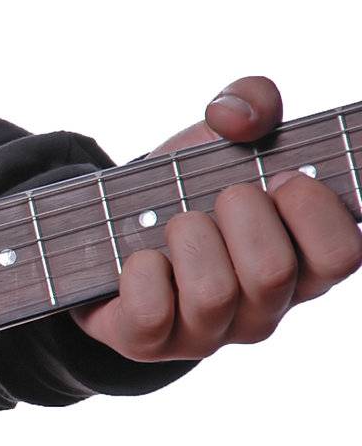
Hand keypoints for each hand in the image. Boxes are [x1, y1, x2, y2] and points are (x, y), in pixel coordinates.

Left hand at [73, 76, 361, 360]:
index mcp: (304, 262)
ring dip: (188, 238)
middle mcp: (266, 307)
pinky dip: (141, 271)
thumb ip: (250, 102)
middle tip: (221, 197)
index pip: (343, 255)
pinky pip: (152, 312)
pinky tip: (141, 258)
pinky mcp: (151, 344)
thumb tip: (241, 118)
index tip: (281, 178)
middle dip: (240, 214)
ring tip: (177, 223)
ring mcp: (210, 332)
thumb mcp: (219, 137)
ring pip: (215, 294)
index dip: (313, 209)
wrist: (107, 228)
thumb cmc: (184, 187)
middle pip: (274, 272)